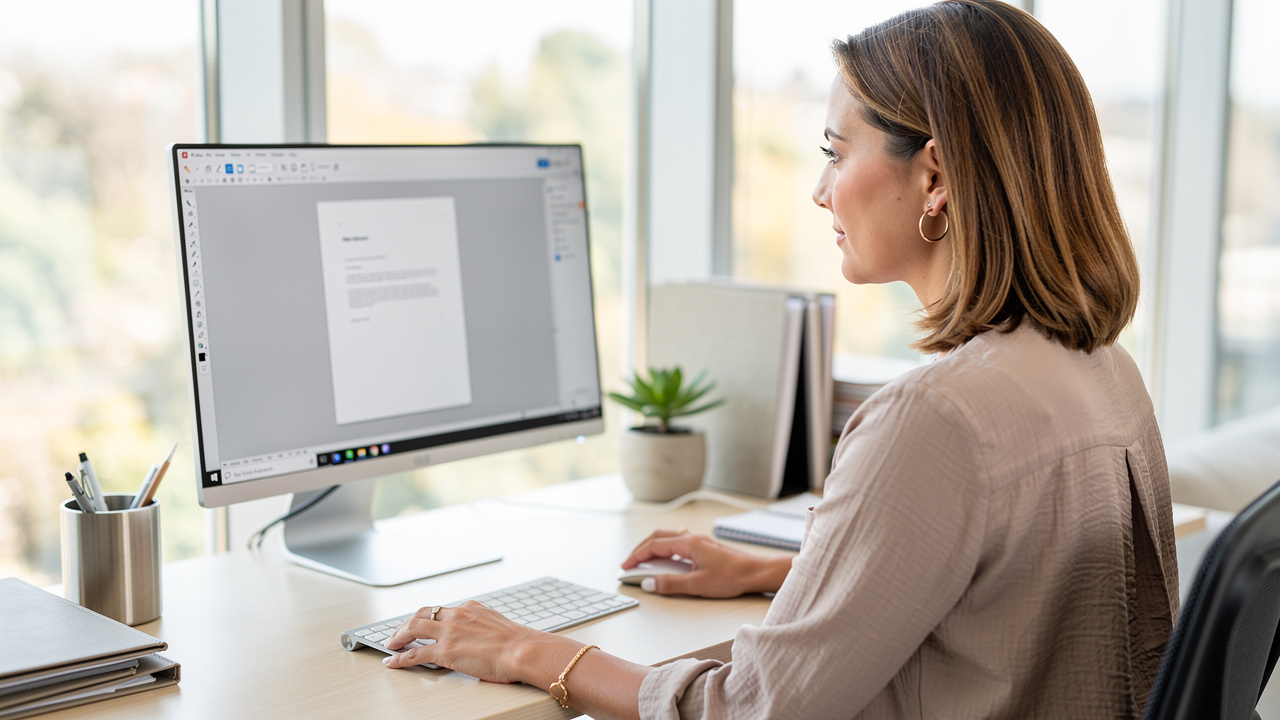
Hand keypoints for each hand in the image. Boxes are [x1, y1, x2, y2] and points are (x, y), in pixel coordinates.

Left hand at [383, 601, 568, 682]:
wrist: (522, 650)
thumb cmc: (518, 642)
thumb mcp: (497, 624)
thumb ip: (482, 626)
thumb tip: (480, 637)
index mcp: (469, 608)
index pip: (441, 610)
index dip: (427, 617)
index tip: (421, 623)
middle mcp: (456, 616)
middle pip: (422, 614)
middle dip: (407, 623)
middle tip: (399, 632)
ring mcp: (449, 633)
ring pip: (413, 628)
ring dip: (399, 636)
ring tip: (391, 644)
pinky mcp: (445, 652)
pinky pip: (415, 654)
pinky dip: (400, 658)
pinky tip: (393, 662)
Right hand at [621, 529, 790, 597]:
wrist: (757, 572)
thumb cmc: (732, 577)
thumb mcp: (698, 584)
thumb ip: (670, 584)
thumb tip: (648, 583)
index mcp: (689, 544)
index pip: (654, 546)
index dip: (637, 556)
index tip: (625, 566)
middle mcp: (693, 538)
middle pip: (658, 537)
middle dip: (640, 549)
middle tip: (629, 563)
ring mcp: (699, 541)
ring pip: (668, 538)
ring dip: (652, 548)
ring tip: (643, 562)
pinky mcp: (705, 547)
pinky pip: (678, 543)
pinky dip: (665, 550)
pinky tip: (666, 561)